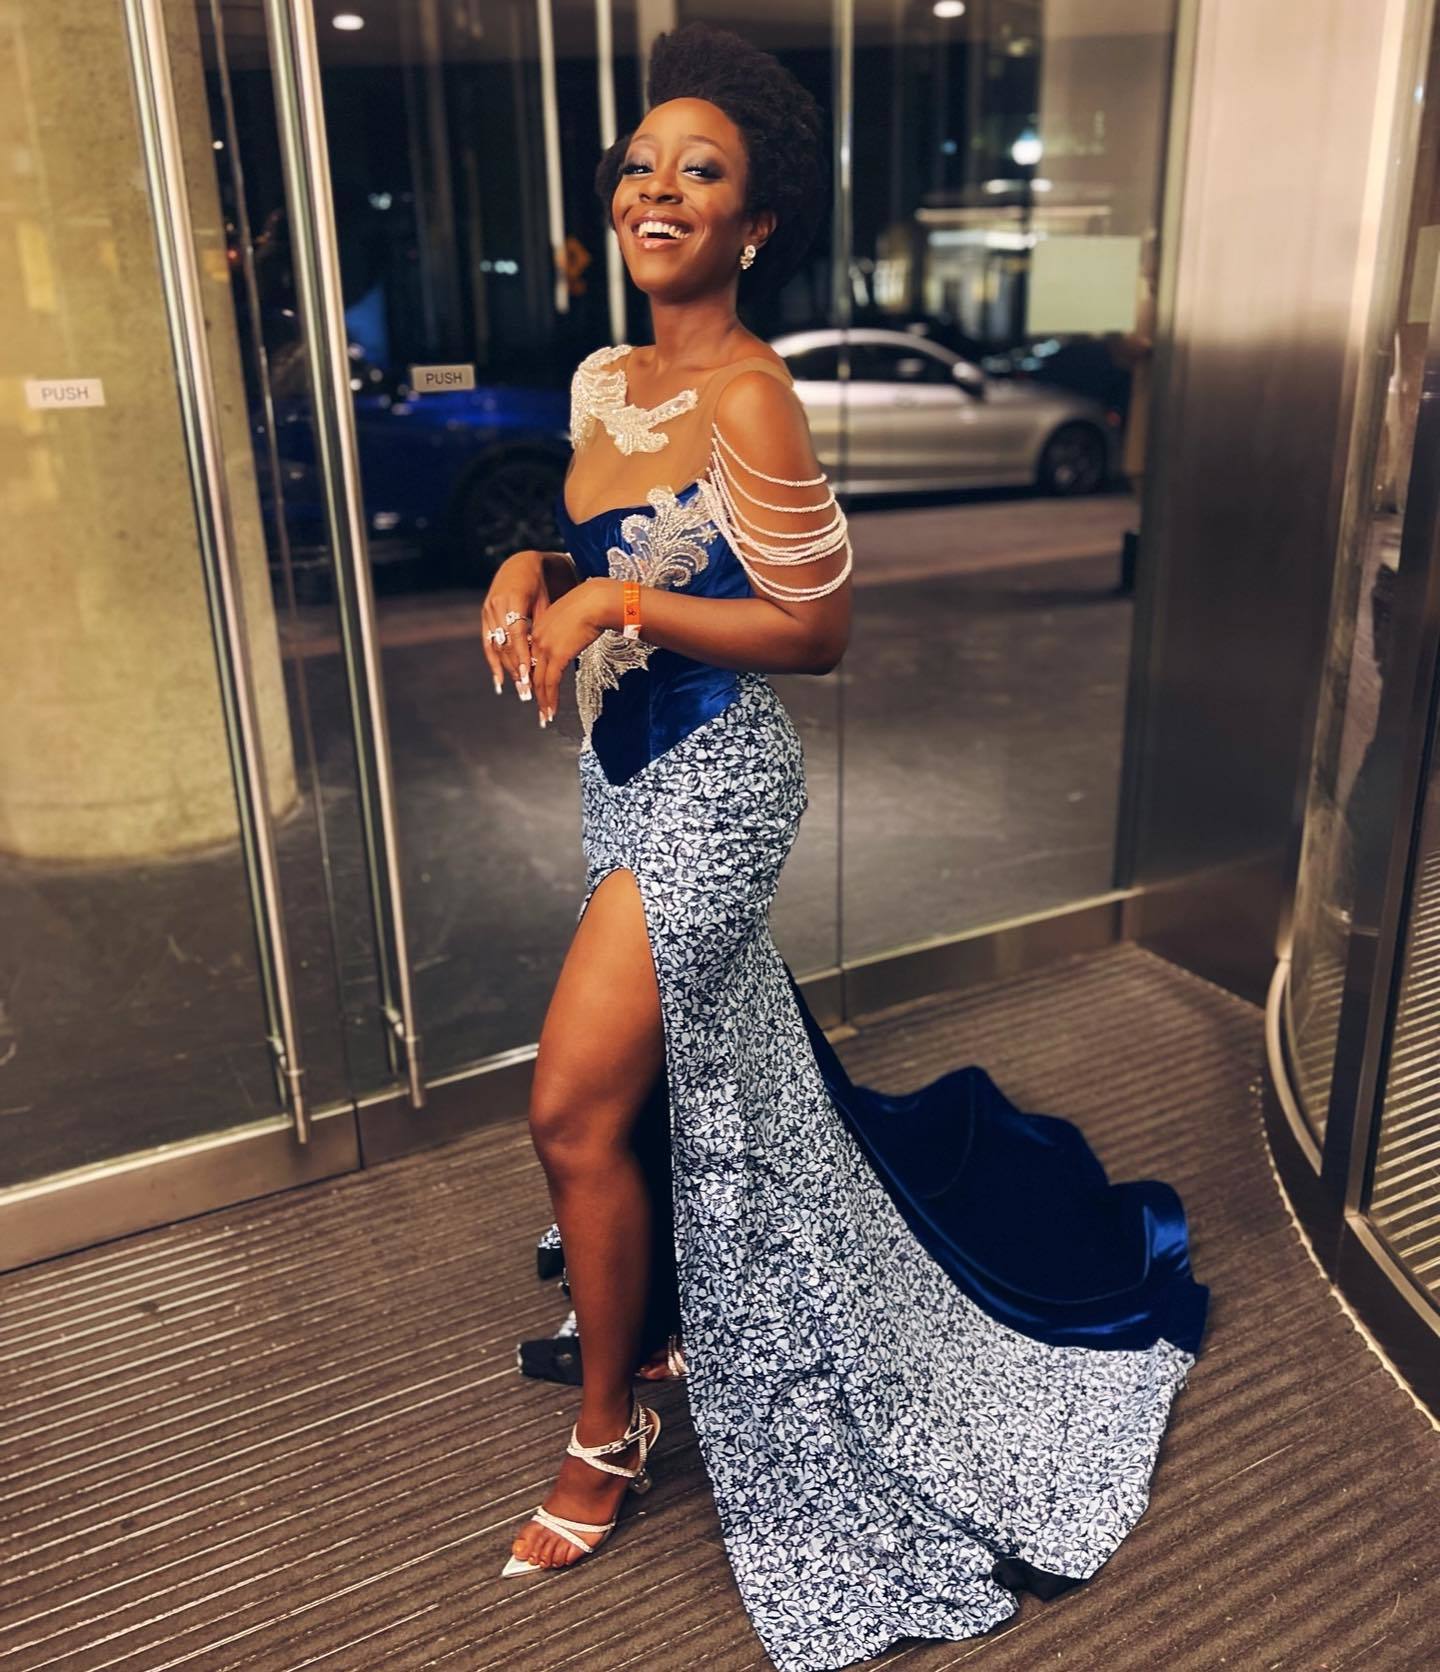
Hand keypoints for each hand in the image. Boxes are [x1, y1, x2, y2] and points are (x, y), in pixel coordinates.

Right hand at [481, 551, 549, 700]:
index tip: (528, 675)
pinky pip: (487, 643)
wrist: (520, 564)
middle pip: (504, 643)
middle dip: (515, 668)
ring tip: (518, 688)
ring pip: (496, 646)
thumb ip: (540, 627)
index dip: (522, 655)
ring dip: (506, 669)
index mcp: (513, 599)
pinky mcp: (485, 615)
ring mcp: (488, 610)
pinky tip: (499, 680)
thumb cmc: (539, 584)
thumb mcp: (544, 603)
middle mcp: (496, 605)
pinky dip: (493, 662)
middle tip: (526, 690)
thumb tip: (543, 656)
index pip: (517, 634)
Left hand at [530, 578, 617, 725]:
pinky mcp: (556, 655)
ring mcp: (545, 647)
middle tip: (538, 709)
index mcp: (539, 627)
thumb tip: (573, 637)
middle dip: (535, 694)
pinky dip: (550, 699)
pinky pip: (549, 682)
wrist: (596, 601)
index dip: (533, 676)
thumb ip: (566, 630)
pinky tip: (552, 710)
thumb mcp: (571, 617)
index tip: (535, 689)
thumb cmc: (590, 604)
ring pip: (538, 681)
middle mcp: (537, 638)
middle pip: (531, 672)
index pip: (532, 658)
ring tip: (545, 716)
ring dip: (543, 701)